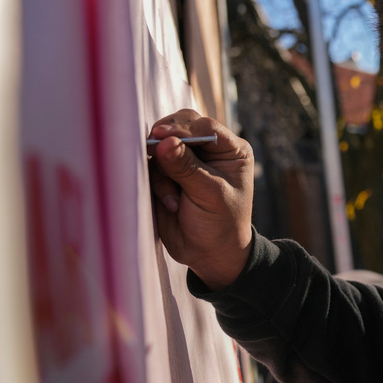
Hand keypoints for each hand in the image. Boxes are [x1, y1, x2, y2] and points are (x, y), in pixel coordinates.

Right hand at [147, 109, 253, 289]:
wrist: (210, 254)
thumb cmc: (221, 223)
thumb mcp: (209, 194)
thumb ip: (186, 167)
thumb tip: (165, 142)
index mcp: (231, 150)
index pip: (205, 127)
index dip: (182, 129)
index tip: (161, 135)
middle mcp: (209, 151)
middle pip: (181, 127)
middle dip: (166, 141)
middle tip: (152, 149)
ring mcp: (186, 161)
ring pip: (162, 148)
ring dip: (163, 172)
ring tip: (174, 201)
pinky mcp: (167, 175)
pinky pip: (153, 167)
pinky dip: (158, 184)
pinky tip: (171, 205)